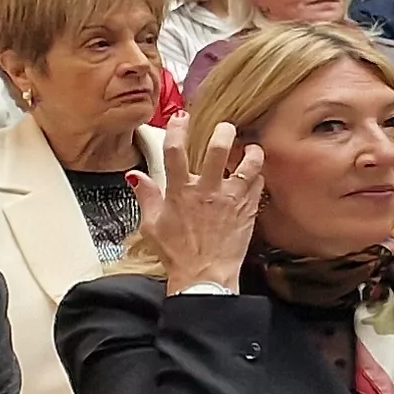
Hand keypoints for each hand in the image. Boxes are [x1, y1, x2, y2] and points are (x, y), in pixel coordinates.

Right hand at [131, 117, 261, 288]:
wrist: (204, 276)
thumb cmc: (176, 252)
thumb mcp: (153, 224)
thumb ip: (146, 196)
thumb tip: (133, 176)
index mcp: (179, 191)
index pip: (174, 151)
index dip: (176, 129)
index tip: (181, 117)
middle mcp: (206, 191)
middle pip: (217, 150)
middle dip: (223, 132)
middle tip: (227, 126)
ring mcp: (231, 199)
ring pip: (248, 165)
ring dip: (251, 152)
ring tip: (250, 148)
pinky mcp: (249, 210)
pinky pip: (259, 185)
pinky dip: (259, 175)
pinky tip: (256, 173)